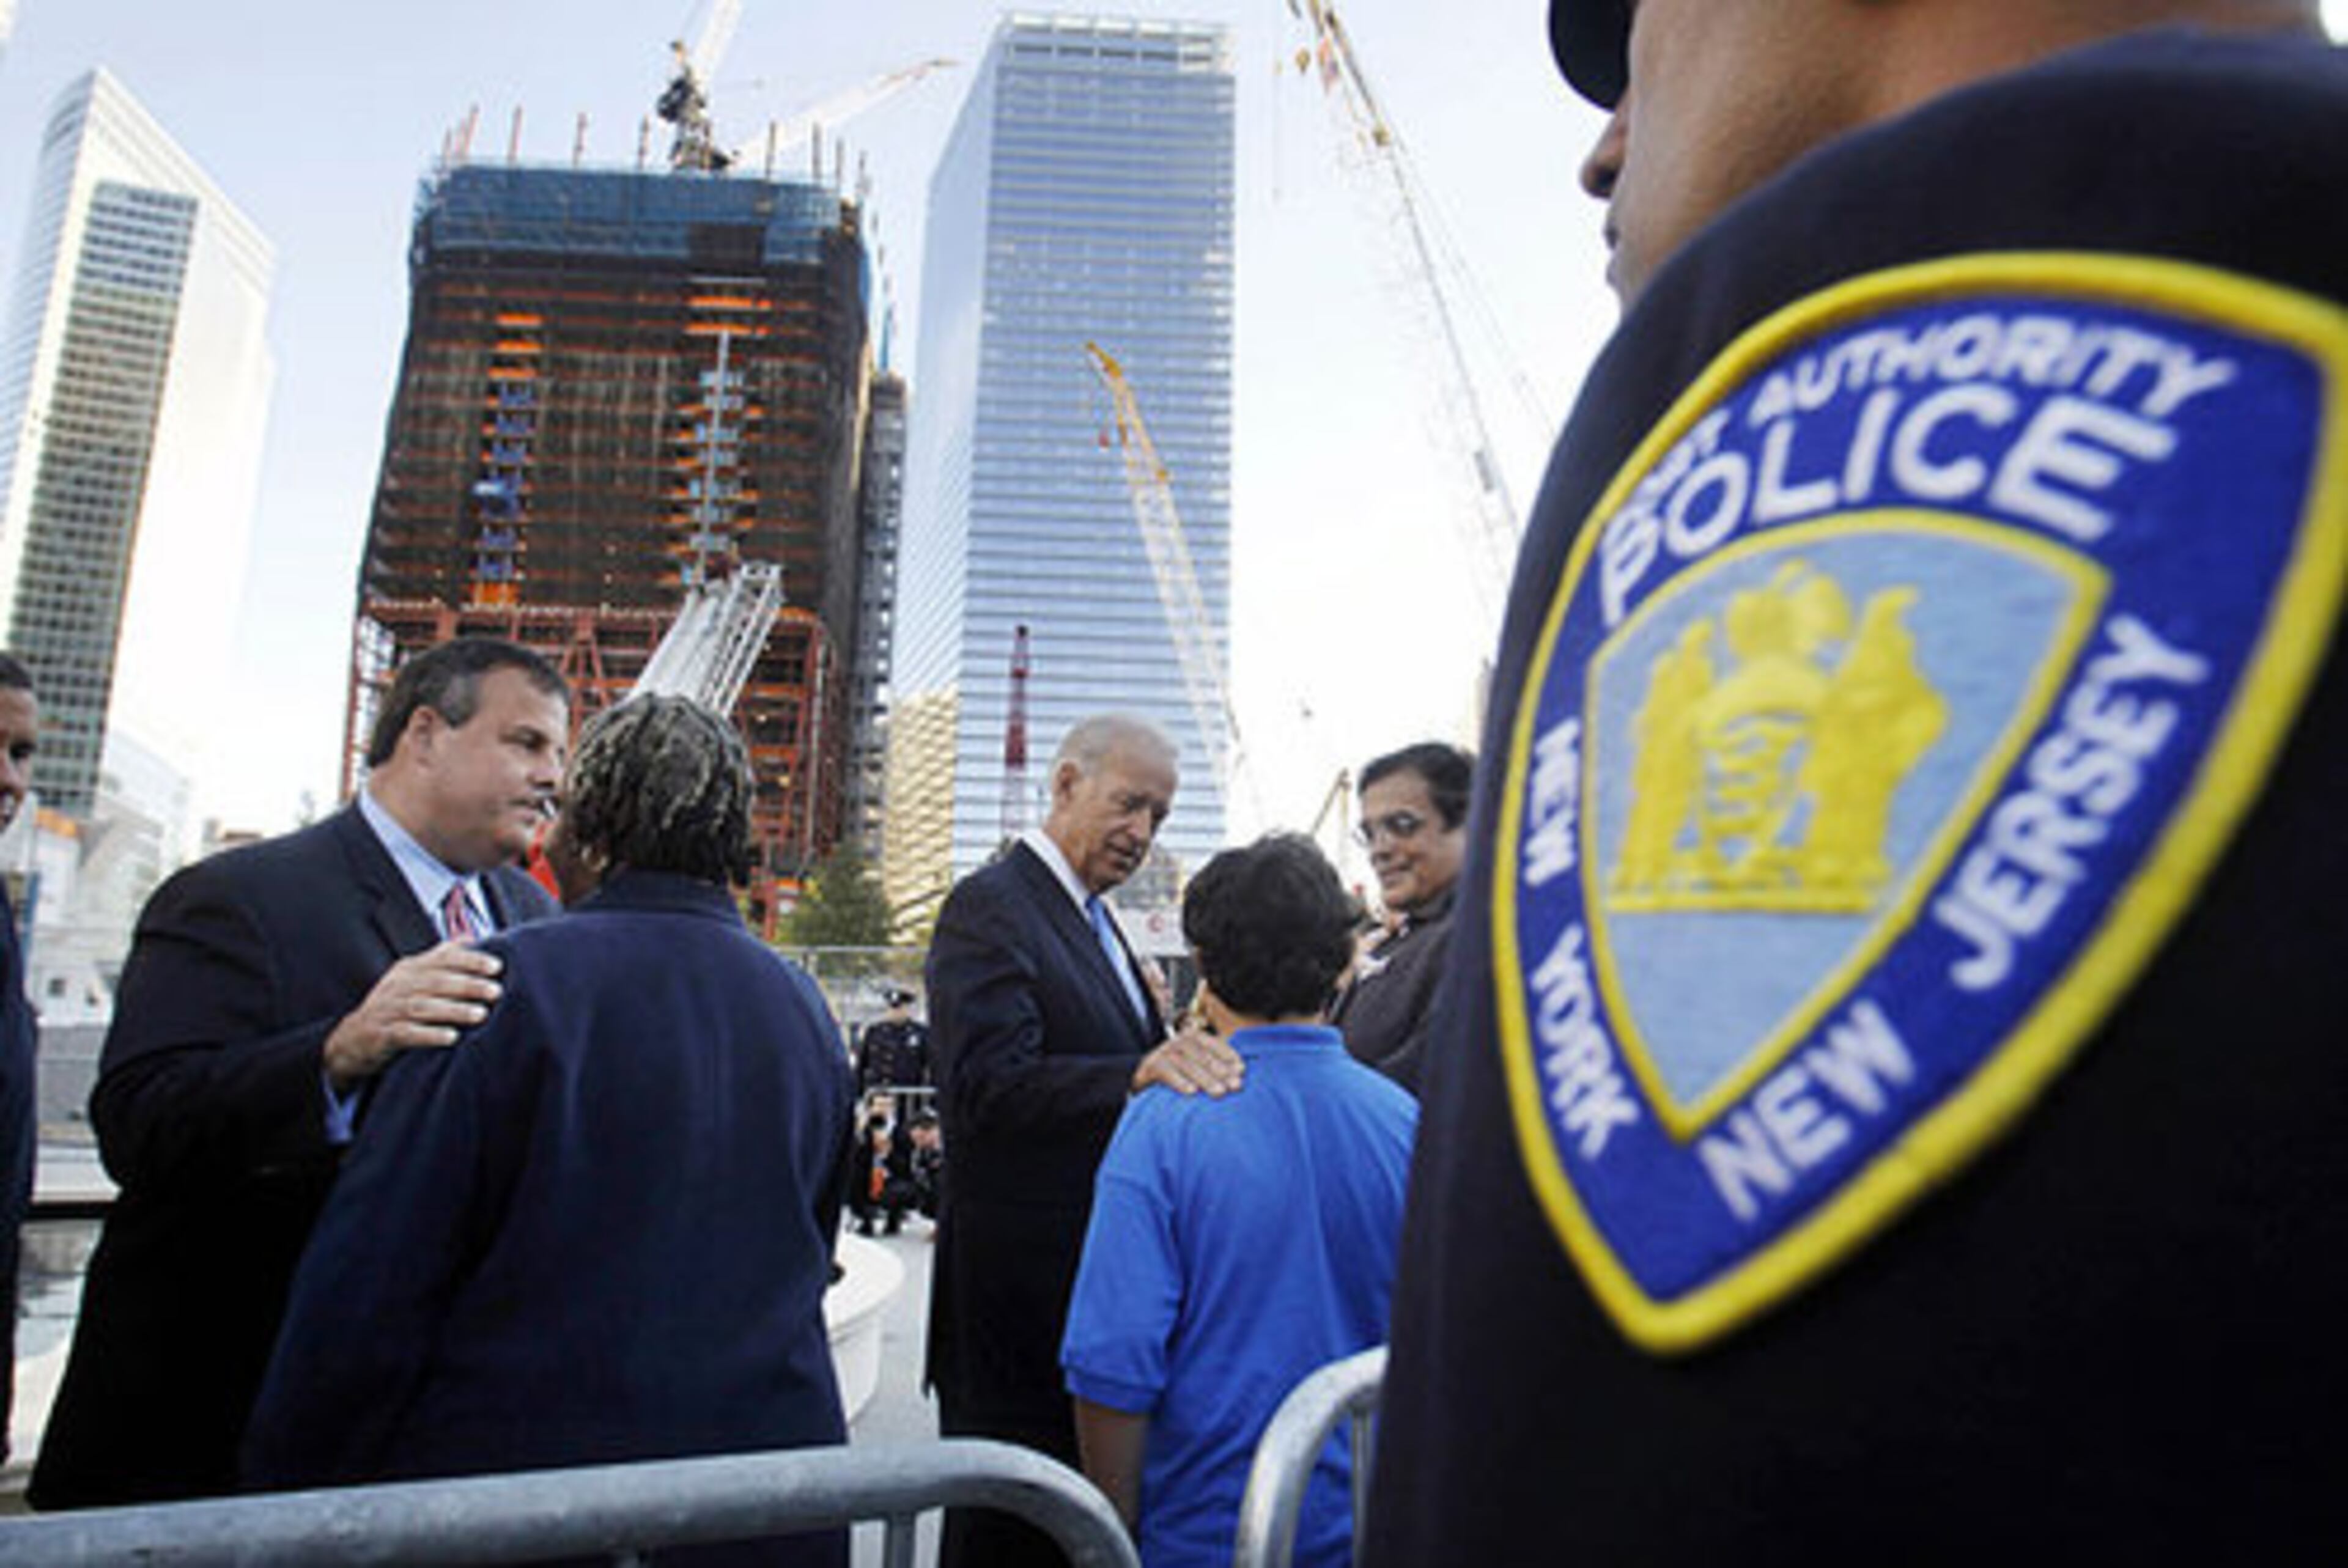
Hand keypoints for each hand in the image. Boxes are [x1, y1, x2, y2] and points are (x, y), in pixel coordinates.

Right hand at [322, 941, 503, 1089]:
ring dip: (454, 1010)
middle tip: (495, 991)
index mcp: (409, 969)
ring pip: (423, 1007)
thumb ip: (439, 959)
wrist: (353, 1038)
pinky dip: (429, 1035)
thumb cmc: (395, 1005)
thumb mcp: (413, 978)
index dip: (469, 961)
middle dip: (468, 985)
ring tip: (481, 1014)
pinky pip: (406, 1033)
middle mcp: (398, 986)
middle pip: (435, 982)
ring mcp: (388, 1010)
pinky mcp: (381, 1034)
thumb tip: (469, 938)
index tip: (497, 966)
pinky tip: (451, 1037)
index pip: (441, 959)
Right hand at [1130, 1025, 1243, 1097]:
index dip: (1229, 1056)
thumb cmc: (1177, 1072)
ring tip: (1219, 1092)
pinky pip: (1167, 1072)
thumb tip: (1240, 1072)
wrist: (1142, 1076)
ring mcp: (1164, 1052)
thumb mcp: (1194, 1062)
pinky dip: (1180, 1082)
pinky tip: (1192, 1093)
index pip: (1214, 1044)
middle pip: (1203, 1056)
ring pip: (1188, 1064)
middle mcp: (1178, 1041)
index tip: (1242, 1070)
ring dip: (1205, 1079)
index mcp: (1193, 1037)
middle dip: (1221, 1071)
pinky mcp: (1151, 1065)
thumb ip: (1213, 1062)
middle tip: (1235, 1085)